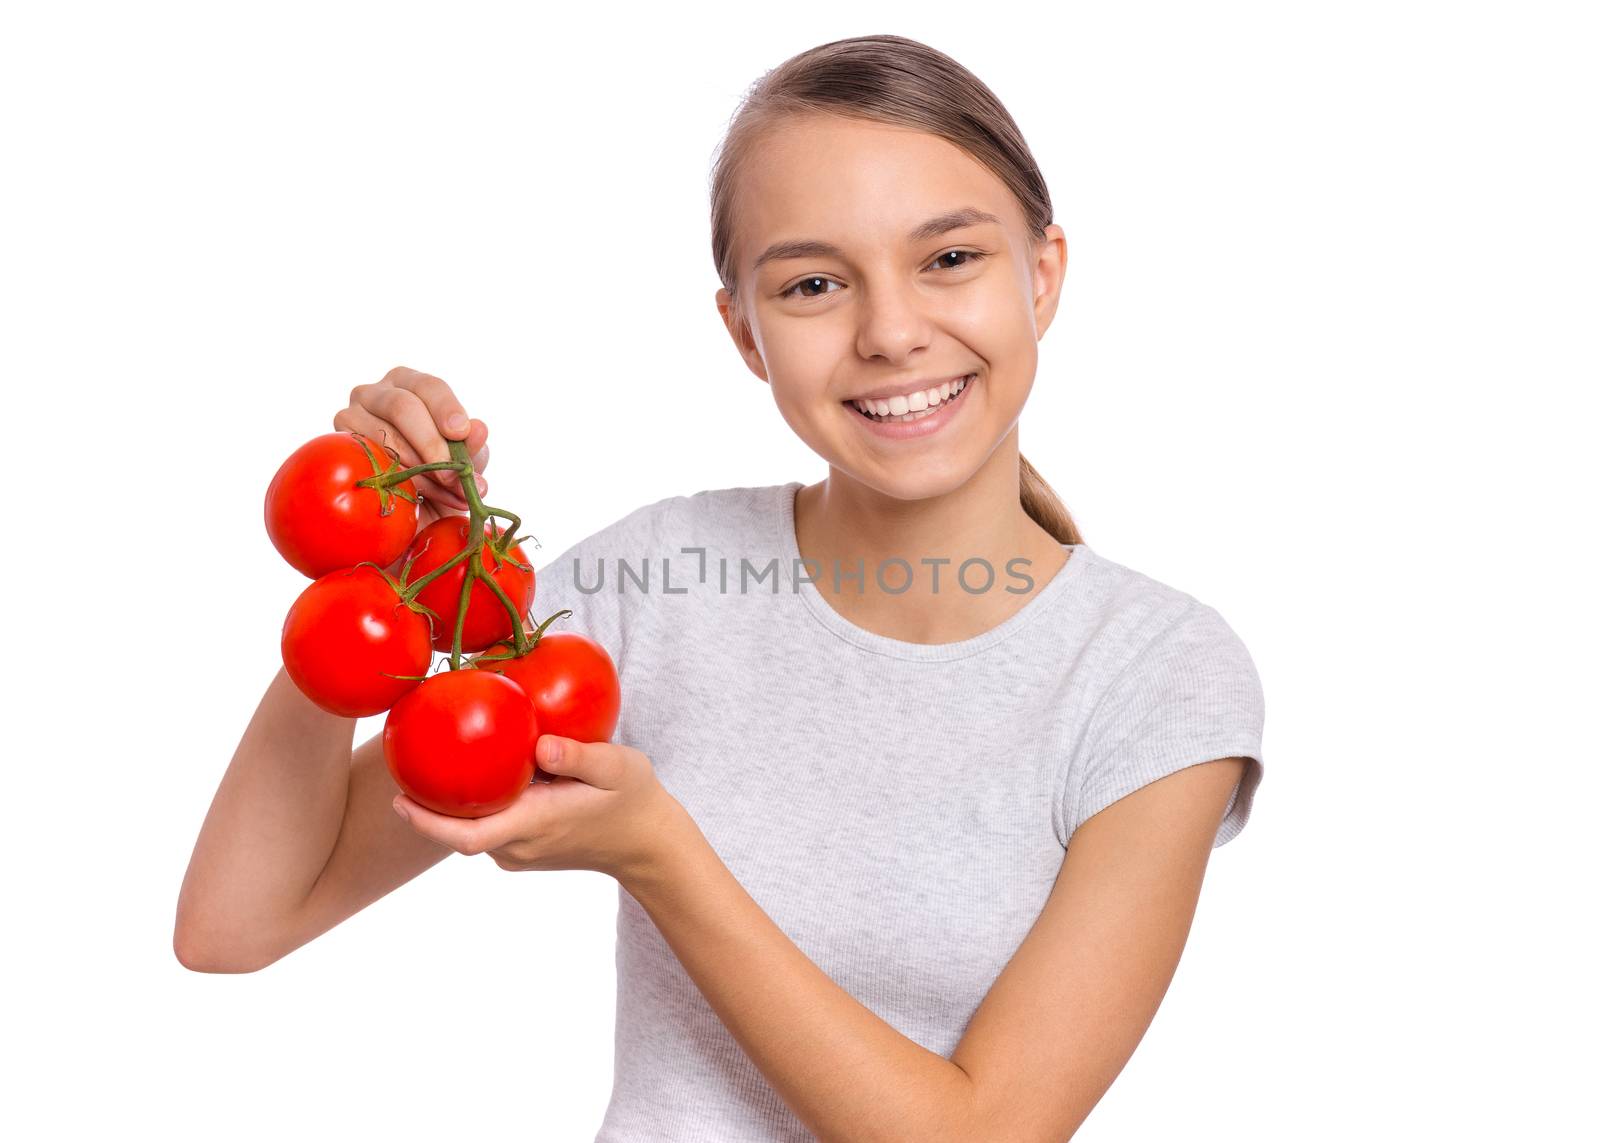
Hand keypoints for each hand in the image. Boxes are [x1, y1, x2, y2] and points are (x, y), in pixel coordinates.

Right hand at [333, 365, 491, 530]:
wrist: (414, 508)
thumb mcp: (466, 460)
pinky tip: (416, 497)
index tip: (461, 432)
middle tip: (454, 477)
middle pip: (403, 408)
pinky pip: (369, 462)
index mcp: (409, 383)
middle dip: (432, 445)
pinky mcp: (338, 444)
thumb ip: (472, 446)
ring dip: (421, 472)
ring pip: (386, 439)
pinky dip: (396, 482)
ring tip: (446, 493)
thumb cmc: (443, 471)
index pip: (428, 386)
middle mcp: (376, 393)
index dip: (446, 408)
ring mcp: (351, 415)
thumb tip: (479, 429)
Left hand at [391, 735, 684, 882]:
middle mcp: (520, 845)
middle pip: (459, 832)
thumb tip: (541, 745)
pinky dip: (474, 806)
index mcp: (536, 824)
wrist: (647, 843)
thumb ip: (579, 755)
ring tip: (430, 764)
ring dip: (450, 806)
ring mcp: (521, 851)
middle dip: (426, 807)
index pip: (467, 835)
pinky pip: (488, 827)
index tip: (400, 799)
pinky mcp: (525, 849)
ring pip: (473, 829)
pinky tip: (470, 774)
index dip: (428, 823)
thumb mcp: (617, 766)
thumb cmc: (633, 799)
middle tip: (402, 765)